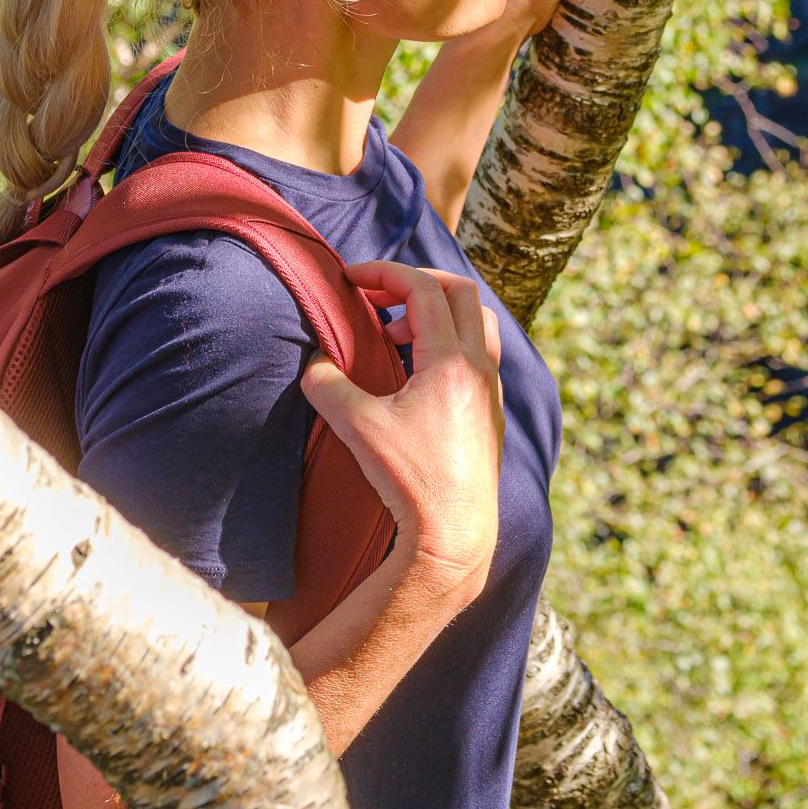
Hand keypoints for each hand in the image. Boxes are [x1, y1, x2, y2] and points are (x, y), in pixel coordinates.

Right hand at [298, 264, 506, 607]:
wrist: (454, 535)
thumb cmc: (409, 481)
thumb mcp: (357, 427)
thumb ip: (327, 385)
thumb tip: (315, 363)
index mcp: (452, 361)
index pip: (423, 288)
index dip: (385, 273)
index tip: (351, 278)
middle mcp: (481, 368)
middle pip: (460, 293)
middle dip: (416, 282)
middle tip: (377, 295)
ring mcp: (492, 391)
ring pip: (477, 323)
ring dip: (437, 313)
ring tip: (396, 334)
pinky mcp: (492, 415)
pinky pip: (480, 355)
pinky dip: (449, 343)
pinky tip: (417, 372)